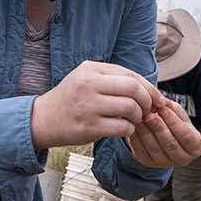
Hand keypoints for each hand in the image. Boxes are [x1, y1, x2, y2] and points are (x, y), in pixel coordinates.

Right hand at [31, 61, 161, 148]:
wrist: (43, 119)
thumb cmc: (70, 99)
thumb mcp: (86, 78)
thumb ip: (112, 78)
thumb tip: (146, 87)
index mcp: (91, 70)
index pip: (130, 75)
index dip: (149, 87)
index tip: (157, 97)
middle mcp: (89, 84)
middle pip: (133, 88)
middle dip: (147, 100)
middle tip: (148, 110)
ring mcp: (88, 106)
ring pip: (130, 108)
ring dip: (138, 116)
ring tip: (134, 120)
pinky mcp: (88, 126)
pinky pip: (122, 127)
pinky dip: (129, 130)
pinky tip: (124, 129)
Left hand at [127, 97, 200, 167]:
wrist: (160, 132)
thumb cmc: (174, 121)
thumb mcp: (177, 113)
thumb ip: (172, 108)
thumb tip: (163, 102)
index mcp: (195, 147)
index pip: (186, 136)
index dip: (174, 122)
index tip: (163, 109)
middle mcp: (182, 159)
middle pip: (170, 144)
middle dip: (159, 128)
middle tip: (150, 115)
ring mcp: (164, 163)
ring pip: (154, 149)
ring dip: (146, 132)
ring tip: (140, 117)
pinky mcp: (147, 162)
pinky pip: (141, 151)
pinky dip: (137, 137)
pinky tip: (134, 125)